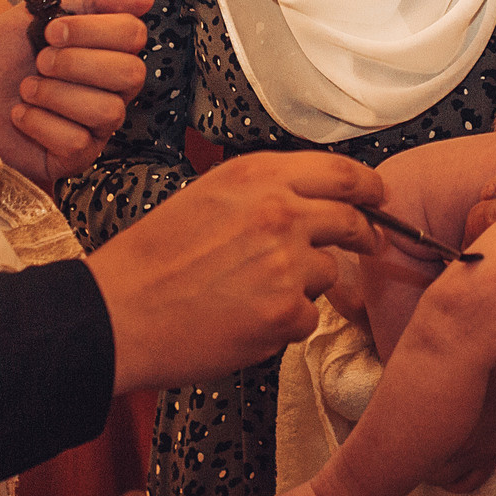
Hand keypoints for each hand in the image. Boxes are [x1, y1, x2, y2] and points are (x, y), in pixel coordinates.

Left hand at [0, 0, 152, 182]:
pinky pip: (78, 141)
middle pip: (131, 73)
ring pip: (108, 110)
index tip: (52, 30)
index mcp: (105, 50)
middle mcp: (110, 89)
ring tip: (26, 90)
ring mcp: (96, 126)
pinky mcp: (76, 158)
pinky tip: (21, 116)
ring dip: (55, 94)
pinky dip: (40, 123)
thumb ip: (91, 1)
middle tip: (40, 61)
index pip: (134, 34)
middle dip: (76, 63)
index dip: (93, 29)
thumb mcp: (36, 14)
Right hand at [88, 152, 385, 394]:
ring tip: (254, 292)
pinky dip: (286, 322)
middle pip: (351, 219)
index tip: (378, 197)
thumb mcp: (207, 196)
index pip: (342, 172)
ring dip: (305, 283)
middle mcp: (278, 212)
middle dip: (364, 234)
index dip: (370, 187)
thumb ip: (263, 192)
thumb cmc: (151, 259)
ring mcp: (285, 263)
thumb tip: (309, 198)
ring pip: (328, 272)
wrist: (117, 313)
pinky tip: (246, 319)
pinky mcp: (283, 312)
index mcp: (257, 176)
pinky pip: (308, 316)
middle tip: (367, 243)